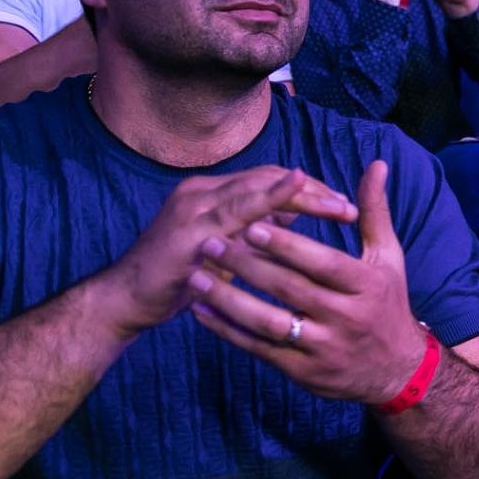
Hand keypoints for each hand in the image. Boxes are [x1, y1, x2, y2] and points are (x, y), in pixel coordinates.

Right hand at [96, 168, 358, 337]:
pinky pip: (236, 210)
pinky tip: (296, 201)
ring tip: (340, 208)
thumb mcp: (225, 250)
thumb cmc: (179, 278)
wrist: (126, 301)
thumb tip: (295, 213)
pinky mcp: (189, 230)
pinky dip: (270, 199)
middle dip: (314, 190)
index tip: (343, 203)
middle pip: (268, 178)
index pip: (268, 180)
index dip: (307, 189)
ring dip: (304, 196)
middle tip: (352, 207)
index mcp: (211, 194)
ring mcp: (194, 207)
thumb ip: (255, 229)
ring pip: (258, 188)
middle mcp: (202, 192)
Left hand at [188, 161, 431, 404]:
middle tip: (209, 243)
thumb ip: (374, 212)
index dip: (286, 245)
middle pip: (290, 289)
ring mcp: (324, 348)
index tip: (251, 224)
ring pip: (269, 322)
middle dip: (247, 266)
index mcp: (366, 285)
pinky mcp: (304, 372)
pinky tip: (203, 313)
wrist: (395, 369)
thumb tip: (377, 165)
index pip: (322, 262)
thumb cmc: (387, 302)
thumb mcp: (388, 257)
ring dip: (229, 300)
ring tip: (197, 278)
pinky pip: (260, 350)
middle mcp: (346, 318)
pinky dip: (228, 332)